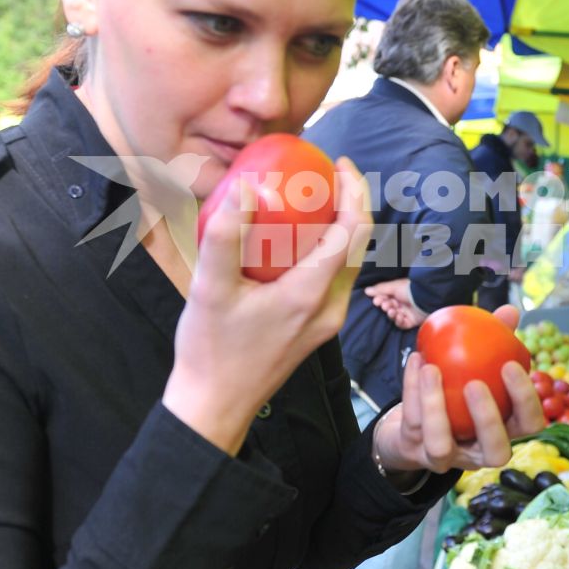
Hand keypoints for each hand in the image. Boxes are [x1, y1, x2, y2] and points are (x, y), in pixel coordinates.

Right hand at [163, 157, 372, 455]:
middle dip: (352, 203)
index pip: (352, 232)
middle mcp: (329, 308)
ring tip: (316, 196)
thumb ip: (226, 236)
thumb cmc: (209, 350)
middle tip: (328, 172)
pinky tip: (297, 238)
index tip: (338, 163)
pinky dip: (326, 249)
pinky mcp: (315, 329)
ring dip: (341, 226)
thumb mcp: (209, 288)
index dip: (354, 191)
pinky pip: (332, 278)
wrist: (214, 404)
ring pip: (347, 262)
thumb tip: (247, 188)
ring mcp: (326, 321)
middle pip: (358, 244)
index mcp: (311, 294)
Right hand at [364, 278, 421, 329]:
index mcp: (397, 294)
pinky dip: (398, 321)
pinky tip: (399, 316)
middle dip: (385, 307)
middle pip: (388, 308)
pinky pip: (401, 324)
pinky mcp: (411, 321)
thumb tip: (366, 291)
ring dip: (391, 314)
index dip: (380, 300)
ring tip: (392, 311)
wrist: (425, 297)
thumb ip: (380, 289)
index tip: (376, 301)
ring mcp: (406, 313)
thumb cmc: (410, 289)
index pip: (385, 299)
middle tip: (385, 306)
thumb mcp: (393, 286)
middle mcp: (401, 303)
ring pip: (393, 317)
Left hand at [372, 304, 545, 474]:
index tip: (510, 365)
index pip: (530, 425)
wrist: (414, 426)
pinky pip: (412, 424)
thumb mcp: (478, 368)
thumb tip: (510, 312)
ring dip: (435, 406)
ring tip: (432, 368)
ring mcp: (446, 459)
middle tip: (475, 383)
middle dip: (487, 419)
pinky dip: (411, 390)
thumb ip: (496, 342)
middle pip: (497, 452)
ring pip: (441, 446)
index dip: (525, 401)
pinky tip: (416, 360)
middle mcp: (480, 454)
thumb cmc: (458, 392)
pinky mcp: (415, 453)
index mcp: (505, 431)